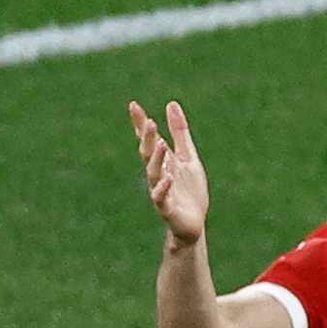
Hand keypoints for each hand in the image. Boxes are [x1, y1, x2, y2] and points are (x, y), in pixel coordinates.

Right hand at [129, 100, 209, 241]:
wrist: (193, 223)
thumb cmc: (189, 190)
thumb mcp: (188, 156)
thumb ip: (179, 132)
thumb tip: (171, 104)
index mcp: (162, 161)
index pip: (148, 139)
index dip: (140, 124)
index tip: (133, 105)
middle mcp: (158, 174)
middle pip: (148, 154)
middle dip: (147, 139)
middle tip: (149, 122)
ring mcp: (161, 191)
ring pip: (154, 174)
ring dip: (155, 160)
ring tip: (160, 144)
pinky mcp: (167, 208)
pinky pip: (162, 198)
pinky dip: (164, 187)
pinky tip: (168, 177)